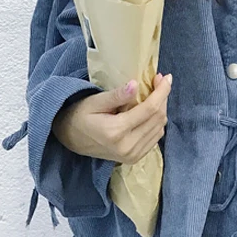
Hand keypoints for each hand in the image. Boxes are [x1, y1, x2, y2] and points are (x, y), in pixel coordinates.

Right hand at [52, 73, 171, 164]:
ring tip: (155, 94)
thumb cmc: (80, 116)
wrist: (70, 140)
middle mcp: (127, 146)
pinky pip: (155, 137)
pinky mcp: (134, 158)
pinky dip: (156, 122)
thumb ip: (116, 95)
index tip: (166, 77)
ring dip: (161, 109)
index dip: (162, 92)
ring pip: (159, 128)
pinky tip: (150, 110)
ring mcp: (132, 155)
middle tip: (159, 81)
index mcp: (116, 131)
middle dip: (163, 97)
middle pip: (158, 118)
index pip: (150, 109)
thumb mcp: (94, 101)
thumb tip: (136, 85)